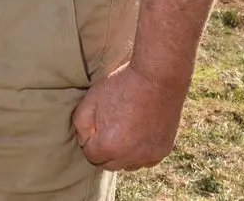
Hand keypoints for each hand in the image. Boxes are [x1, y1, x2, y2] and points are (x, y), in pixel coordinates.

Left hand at [72, 61, 186, 171]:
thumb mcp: (90, 100)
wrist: (158, 78)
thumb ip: (80, 126)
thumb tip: (84, 142)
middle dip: (104, 150)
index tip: (96, 123)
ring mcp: (149, 156)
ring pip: (127, 165)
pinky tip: (139, 132)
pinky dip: (139, 151)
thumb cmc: (121, 86)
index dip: (90, 139)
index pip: (90, 156)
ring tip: (124, 128)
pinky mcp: (163, 152)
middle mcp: (130, 157)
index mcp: (109, 146)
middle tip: (108, 126)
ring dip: (122, 154)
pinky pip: (145, 160)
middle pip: (108, 164)